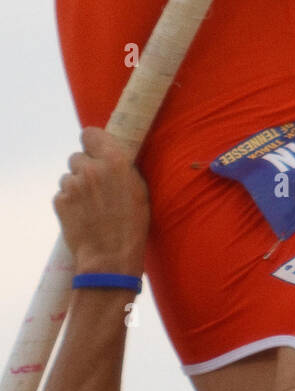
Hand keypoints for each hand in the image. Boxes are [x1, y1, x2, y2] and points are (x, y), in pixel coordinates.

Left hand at [53, 127, 149, 274]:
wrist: (110, 256)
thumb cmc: (132, 225)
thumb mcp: (139, 189)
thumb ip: (121, 168)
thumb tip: (110, 157)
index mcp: (114, 160)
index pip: (90, 133)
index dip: (92, 143)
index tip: (95, 152)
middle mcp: (91, 168)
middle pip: (77, 157)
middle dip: (85, 168)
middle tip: (96, 187)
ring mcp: (72, 184)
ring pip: (68, 177)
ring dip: (76, 187)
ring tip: (90, 206)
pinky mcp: (59, 201)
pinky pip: (62, 194)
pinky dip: (69, 202)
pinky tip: (82, 215)